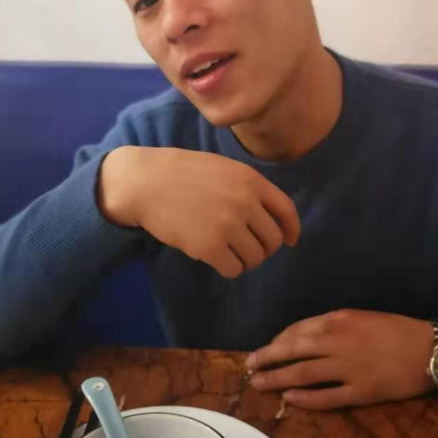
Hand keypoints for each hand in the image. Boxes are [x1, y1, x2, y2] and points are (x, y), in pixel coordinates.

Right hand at [98, 146, 300, 278]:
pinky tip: (216, 258)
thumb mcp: (223, 168)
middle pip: (272, 240)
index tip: (290, 241)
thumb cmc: (182, 173)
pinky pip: (233, 269)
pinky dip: (228, 268)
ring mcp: (227, 224)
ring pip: (255, 258)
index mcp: (250, 180)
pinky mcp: (209, 246)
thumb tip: (271, 220)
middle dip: (264, 249)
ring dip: (245, 260)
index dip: (291, 230)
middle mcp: (244, 202)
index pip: (286, 211)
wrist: (146, 182)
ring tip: (229, 252)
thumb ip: (248, 188)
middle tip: (248, 249)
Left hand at [245, 309, 435, 408]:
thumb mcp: (360, 316)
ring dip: (278, 377)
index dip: (278, 340)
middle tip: (249, 365)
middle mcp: (339, 341)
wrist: (430, 348)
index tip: (266, 348)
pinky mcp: (361, 391)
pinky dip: (306, 397)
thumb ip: (332, 325)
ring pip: (304, 372)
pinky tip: (291, 398)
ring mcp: (349, 367)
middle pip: (293, 349)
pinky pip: (327, 396)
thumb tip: (304, 337)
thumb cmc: (394, 329)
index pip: (298, 330)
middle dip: (267, 356)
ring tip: (259, 382)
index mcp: (338, 320)